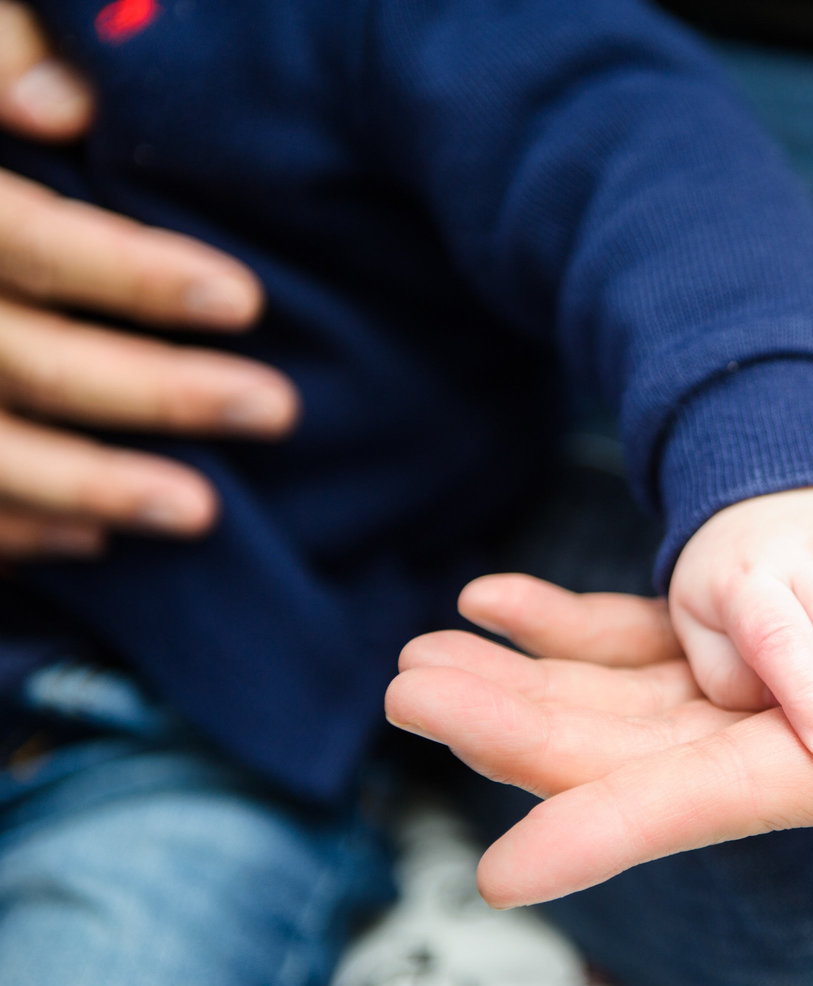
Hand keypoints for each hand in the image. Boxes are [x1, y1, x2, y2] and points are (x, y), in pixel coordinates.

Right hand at [0, 5, 295, 558]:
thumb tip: (67, 105)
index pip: (25, 240)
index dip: (131, 272)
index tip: (244, 301)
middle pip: (24, 360)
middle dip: (153, 394)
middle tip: (276, 409)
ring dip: (92, 489)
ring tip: (202, 513)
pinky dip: (14, 531)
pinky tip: (94, 544)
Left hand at [386, 568, 812, 906]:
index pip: (723, 801)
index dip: (617, 830)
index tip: (502, 872)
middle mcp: (802, 733)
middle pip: (635, 749)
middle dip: (519, 728)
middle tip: (404, 692)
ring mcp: (771, 678)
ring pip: (623, 691)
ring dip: (521, 675)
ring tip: (416, 656)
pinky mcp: (763, 619)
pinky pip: (650, 625)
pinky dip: (573, 614)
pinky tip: (496, 594)